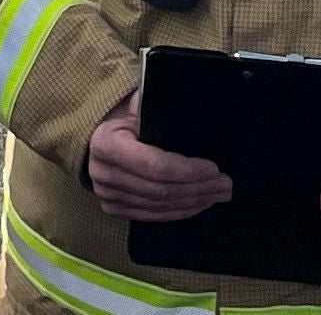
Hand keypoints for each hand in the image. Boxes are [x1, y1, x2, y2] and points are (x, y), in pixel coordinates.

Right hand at [84, 89, 230, 222]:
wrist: (95, 135)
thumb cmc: (121, 117)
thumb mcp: (135, 104)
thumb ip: (157, 108)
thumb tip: (191, 109)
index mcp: (107, 145)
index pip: (156, 166)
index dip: (188, 171)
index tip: (213, 168)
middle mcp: (104, 174)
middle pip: (161, 190)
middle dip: (199, 188)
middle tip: (225, 184)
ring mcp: (108, 196)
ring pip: (160, 206)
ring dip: (194, 202)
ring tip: (218, 194)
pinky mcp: (115, 209)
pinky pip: (154, 215)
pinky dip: (180, 211)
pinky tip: (198, 203)